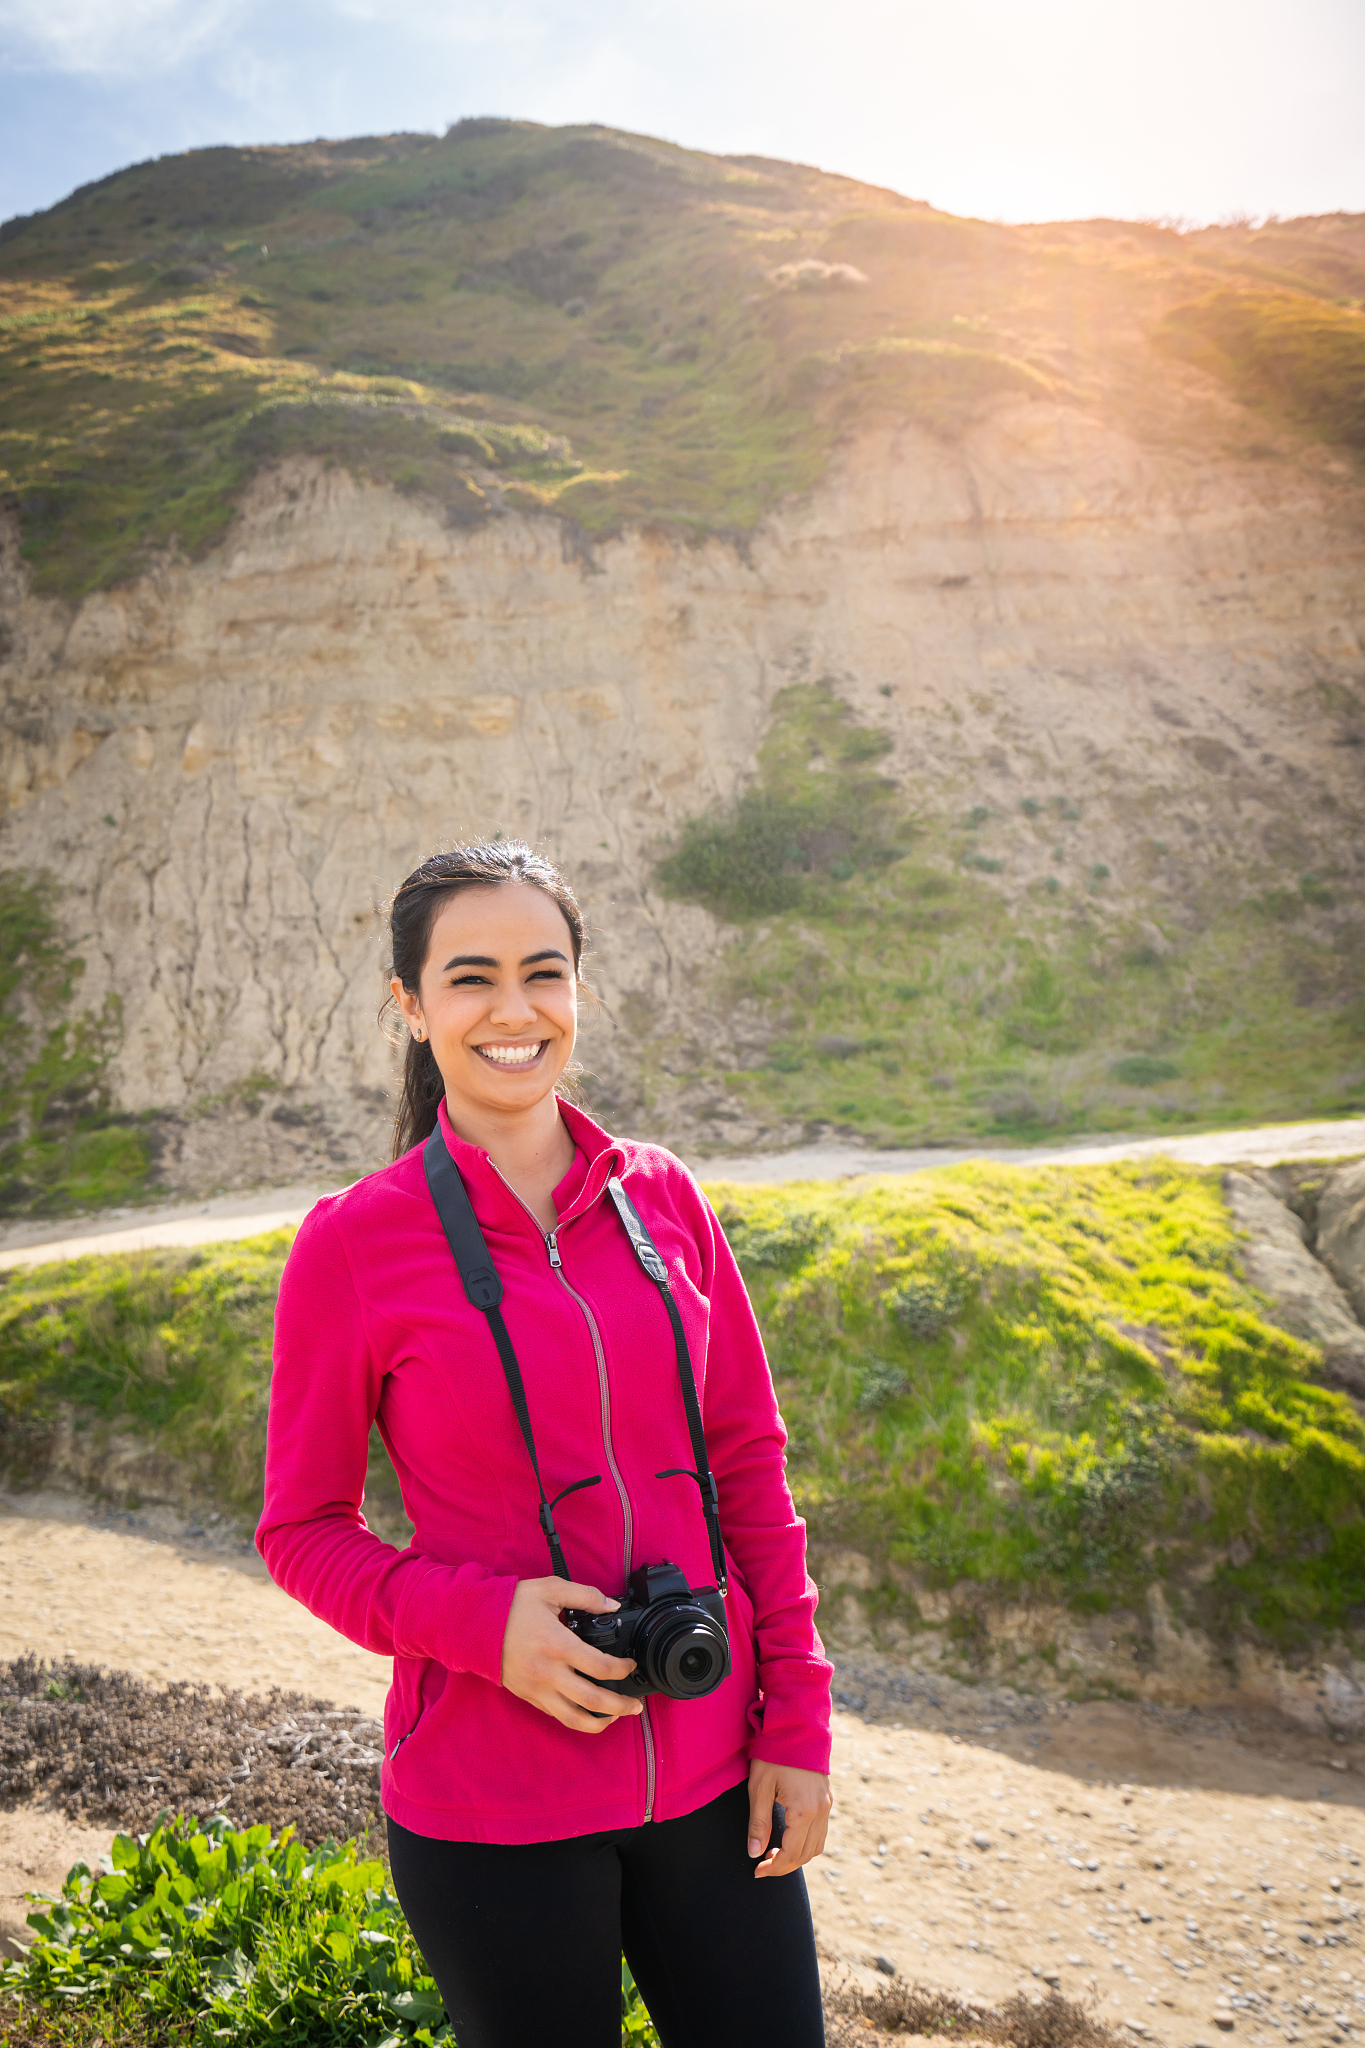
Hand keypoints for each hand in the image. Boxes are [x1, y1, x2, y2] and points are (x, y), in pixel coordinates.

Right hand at [500, 1577, 641, 1733]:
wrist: (475, 1624)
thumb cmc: (512, 1605)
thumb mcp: (551, 1588)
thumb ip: (586, 1595)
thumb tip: (612, 1605)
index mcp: (558, 1644)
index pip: (601, 1667)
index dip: (623, 1669)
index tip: (630, 1665)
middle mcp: (549, 1672)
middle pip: (593, 1700)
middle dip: (621, 1706)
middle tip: (636, 1705)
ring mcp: (538, 1689)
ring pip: (574, 1718)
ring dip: (600, 1722)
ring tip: (616, 1717)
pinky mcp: (528, 1696)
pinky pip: (556, 1715)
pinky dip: (576, 1719)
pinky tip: (588, 1713)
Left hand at [746, 1759, 831, 1877]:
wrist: (797, 1725)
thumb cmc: (775, 1753)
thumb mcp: (759, 1788)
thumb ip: (758, 1823)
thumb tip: (755, 1854)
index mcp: (804, 1811)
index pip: (791, 1854)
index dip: (774, 1868)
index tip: (757, 1871)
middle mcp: (821, 1811)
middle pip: (806, 1854)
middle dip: (784, 1866)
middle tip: (763, 1865)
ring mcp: (827, 1805)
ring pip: (817, 1846)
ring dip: (797, 1856)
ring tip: (774, 1853)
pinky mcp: (827, 1798)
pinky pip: (821, 1832)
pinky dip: (806, 1843)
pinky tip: (789, 1837)